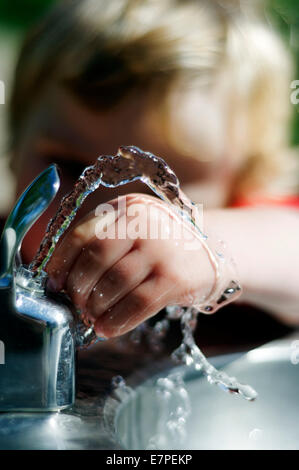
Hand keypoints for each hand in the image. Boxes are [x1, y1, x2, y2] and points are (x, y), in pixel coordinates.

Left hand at [47, 194, 214, 337]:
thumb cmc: (162, 247)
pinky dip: (117, 320)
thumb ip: (102, 244)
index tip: (53, 283)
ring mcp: (163, 248)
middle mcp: (145, 221)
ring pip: (115, 282)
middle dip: (79, 286)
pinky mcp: (176, 277)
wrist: (213, 254)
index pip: (82, 234)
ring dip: (96, 307)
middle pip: (97, 256)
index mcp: (128, 207)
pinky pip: (137, 304)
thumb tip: (61, 280)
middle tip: (76, 303)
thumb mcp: (134, 231)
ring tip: (92, 317)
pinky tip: (108, 328)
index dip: (61, 262)